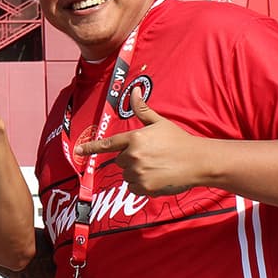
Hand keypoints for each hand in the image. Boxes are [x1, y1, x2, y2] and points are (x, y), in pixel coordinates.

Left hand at [74, 89, 200, 194]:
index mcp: (135, 138)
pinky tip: (156, 177)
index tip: (78, 152)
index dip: (91, 148)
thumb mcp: (159, 123)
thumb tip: (134, 90)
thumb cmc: (179, 141)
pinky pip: (133, 187)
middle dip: (130, 159)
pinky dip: (142, 185)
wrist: (198, 162)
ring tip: (156, 167)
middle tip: (151, 156)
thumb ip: (142, 109)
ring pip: (126, 175)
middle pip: (119, 161)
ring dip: (136, 173)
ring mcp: (138, 173)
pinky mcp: (145, 187)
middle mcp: (133, 156)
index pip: (108, 144)